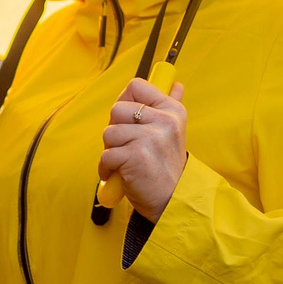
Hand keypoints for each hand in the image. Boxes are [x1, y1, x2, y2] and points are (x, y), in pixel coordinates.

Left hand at [98, 77, 187, 221]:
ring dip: (110, 151)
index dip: (125, 101)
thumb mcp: (175, 132)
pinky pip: (106, 155)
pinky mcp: (135, 156)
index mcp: (172, 110)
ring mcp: (150, 138)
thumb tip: (176, 83)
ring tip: (124, 162)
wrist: (171, 200)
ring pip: (109, 133)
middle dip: (115, 130)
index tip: (129, 119)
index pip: (136, 86)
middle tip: (126, 146)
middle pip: (117, 109)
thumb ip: (172, 105)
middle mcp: (164, 121)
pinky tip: (118, 174)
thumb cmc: (166, 166)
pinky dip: (106, 169)